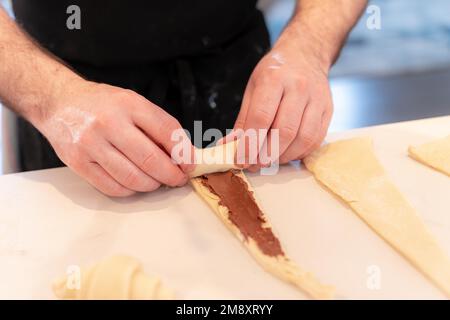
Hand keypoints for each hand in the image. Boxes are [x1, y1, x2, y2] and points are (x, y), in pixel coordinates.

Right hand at [35, 80, 192, 196]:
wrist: (60, 103)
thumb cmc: (102, 104)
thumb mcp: (132, 102)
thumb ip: (157, 125)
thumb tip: (182, 155)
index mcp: (129, 104)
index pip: (167, 131)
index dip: (184, 153)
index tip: (190, 164)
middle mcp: (109, 123)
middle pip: (151, 159)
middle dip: (171, 175)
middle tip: (177, 179)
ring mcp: (91, 144)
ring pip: (133, 178)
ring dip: (152, 185)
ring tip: (157, 181)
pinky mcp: (79, 163)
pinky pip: (112, 187)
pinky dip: (131, 190)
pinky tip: (136, 184)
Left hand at [233, 30, 333, 170]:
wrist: (305, 55)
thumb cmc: (275, 73)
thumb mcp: (253, 88)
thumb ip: (244, 119)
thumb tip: (230, 146)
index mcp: (274, 79)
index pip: (261, 118)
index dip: (249, 144)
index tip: (241, 160)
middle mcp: (298, 88)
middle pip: (284, 131)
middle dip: (266, 155)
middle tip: (254, 165)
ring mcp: (317, 99)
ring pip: (303, 139)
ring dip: (284, 157)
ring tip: (269, 160)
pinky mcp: (328, 110)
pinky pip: (316, 139)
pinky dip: (299, 153)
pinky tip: (286, 154)